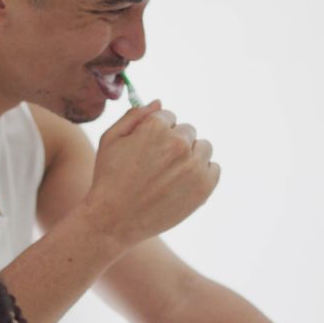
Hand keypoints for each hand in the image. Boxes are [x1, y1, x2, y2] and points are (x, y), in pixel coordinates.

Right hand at [84, 101, 220, 247]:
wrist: (115, 220)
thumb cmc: (109, 178)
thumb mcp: (111, 139)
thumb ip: (135, 116)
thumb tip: (159, 102)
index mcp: (156, 127)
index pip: (168, 116)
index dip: (156, 132)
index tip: (147, 149)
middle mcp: (179, 143)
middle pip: (187, 131)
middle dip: (174, 143)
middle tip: (156, 166)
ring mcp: (194, 165)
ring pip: (203, 148)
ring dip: (191, 156)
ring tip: (170, 176)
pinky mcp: (204, 186)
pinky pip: (214, 169)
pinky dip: (203, 174)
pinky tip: (183, 184)